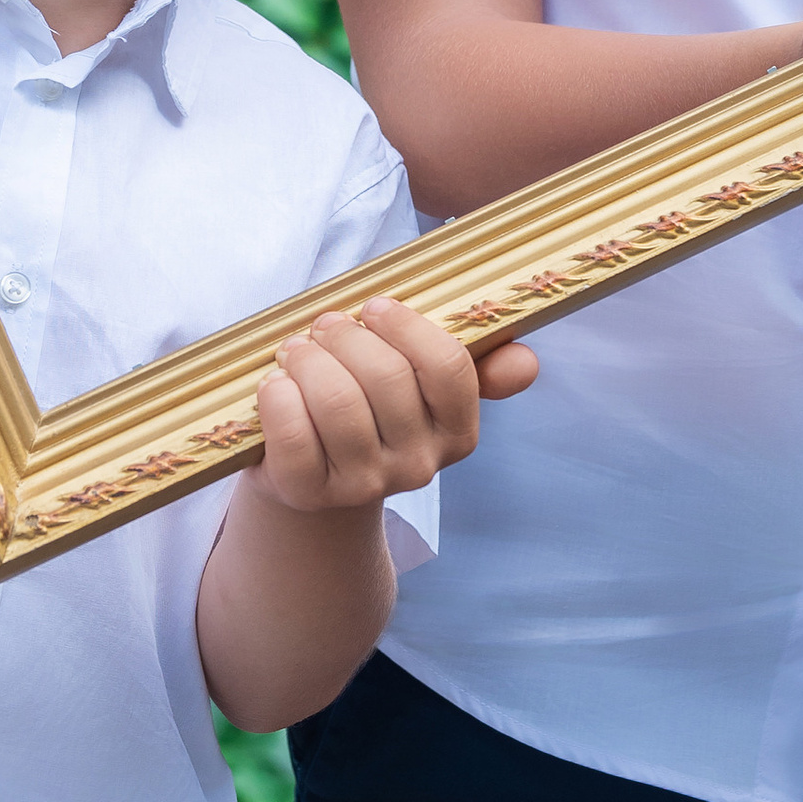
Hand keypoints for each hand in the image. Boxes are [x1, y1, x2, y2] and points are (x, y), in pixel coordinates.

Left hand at [254, 296, 537, 512]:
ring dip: (308, 359)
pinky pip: (294, 432)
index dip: (406, 325)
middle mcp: (418, 466)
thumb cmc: (367, 406)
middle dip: (347, 335)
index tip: (375, 307)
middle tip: (325, 326)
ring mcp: (365, 485)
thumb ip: (474, 364)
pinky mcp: (310, 495)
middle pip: (386, 376)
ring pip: (338, 401)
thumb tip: (526, 362)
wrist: (311, 478)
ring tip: (296, 350)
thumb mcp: (420, 384)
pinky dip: (279, 396)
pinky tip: (276, 385)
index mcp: (457, 432)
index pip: (448, 366)